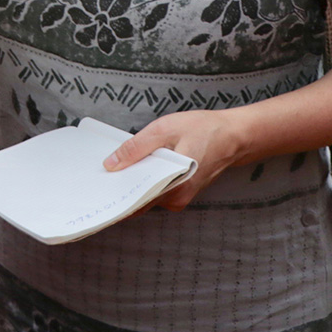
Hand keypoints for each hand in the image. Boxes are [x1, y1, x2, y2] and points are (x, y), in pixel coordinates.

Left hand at [103, 110, 246, 210]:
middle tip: (101, 172)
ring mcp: (179, 197)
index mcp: (172, 188)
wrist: (235, 136)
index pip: (134, 201)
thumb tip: (111, 164)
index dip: (113, 195)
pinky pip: (156, 190)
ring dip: (132, 181)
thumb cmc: (205, 130)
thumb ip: (136, 148)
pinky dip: (145, 179)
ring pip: (146, 195)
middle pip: (138, 199)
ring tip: (116, 165)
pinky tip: (137, 165)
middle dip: (119, 186)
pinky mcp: (181, 191)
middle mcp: (176, 199)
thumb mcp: (165, 130)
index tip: (96, 188)